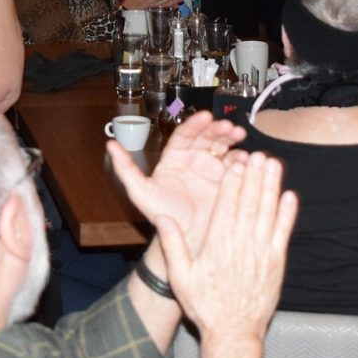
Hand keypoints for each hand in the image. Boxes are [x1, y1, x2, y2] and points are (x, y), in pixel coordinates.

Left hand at [109, 111, 247, 253]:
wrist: (185, 241)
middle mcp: (194, 160)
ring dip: (231, 138)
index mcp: (174, 158)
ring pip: (222, 147)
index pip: (185, 135)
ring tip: (239, 135)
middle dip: (217, 128)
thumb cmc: (162, 216)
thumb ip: (126, 168)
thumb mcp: (141, 193)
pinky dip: (241, 159)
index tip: (206, 117)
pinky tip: (246, 158)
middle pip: (206, 137)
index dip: (195, 124)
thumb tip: (110, 145)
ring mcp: (211, 169)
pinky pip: (235, 165)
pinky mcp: (226, 180)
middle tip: (227, 126)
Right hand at [153, 152, 296, 344]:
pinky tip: (290, 196)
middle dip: (254, 176)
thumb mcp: (181, 277)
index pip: (226, 205)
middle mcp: (241, 245)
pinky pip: (283, 233)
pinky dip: (287, 214)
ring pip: (268, 213)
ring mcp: (261, 253)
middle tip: (257, 154)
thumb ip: (172, 245)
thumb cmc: (205, 306)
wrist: (233, 333)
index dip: (232, 181)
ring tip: (273, 165)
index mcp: (217, 245)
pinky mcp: (276, 263)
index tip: (235, 162)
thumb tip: (164, 218)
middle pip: (249, 203)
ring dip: (271, 186)